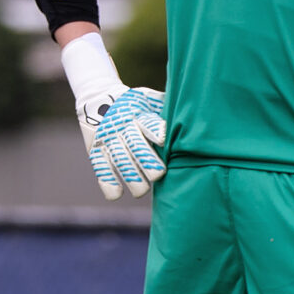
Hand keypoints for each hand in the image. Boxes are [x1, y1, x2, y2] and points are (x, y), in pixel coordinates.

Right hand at [61, 32, 165, 199]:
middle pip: (135, 145)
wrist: (101, 100)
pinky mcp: (96, 151)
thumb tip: (197, 112)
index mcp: (139, 114)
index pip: (148, 123)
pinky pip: (100, 167)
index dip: (155, 131)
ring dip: (130, 177)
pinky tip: (116, 194)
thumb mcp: (151, 100)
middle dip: (146, 161)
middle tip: (158, 175)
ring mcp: (108, 139)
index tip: (163, 140)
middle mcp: (122, 127)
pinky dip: (107, 181)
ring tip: (141, 192)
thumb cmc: (138, 104)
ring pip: (119, 160)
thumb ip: (168, 108)